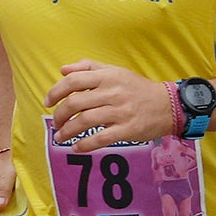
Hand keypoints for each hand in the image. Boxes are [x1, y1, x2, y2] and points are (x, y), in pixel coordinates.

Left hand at [45, 61, 175, 147]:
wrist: (168, 105)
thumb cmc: (137, 88)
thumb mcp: (115, 71)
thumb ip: (89, 68)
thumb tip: (63, 70)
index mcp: (107, 76)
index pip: (73, 81)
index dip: (55, 92)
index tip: (47, 102)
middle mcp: (112, 92)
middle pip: (75, 103)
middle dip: (59, 115)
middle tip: (56, 123)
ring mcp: (120, 111)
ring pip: (84, 122)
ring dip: (67, 132)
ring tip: (61, 137)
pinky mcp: (127, 129)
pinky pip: (100, 139)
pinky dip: (84, 145)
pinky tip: (76, 148)